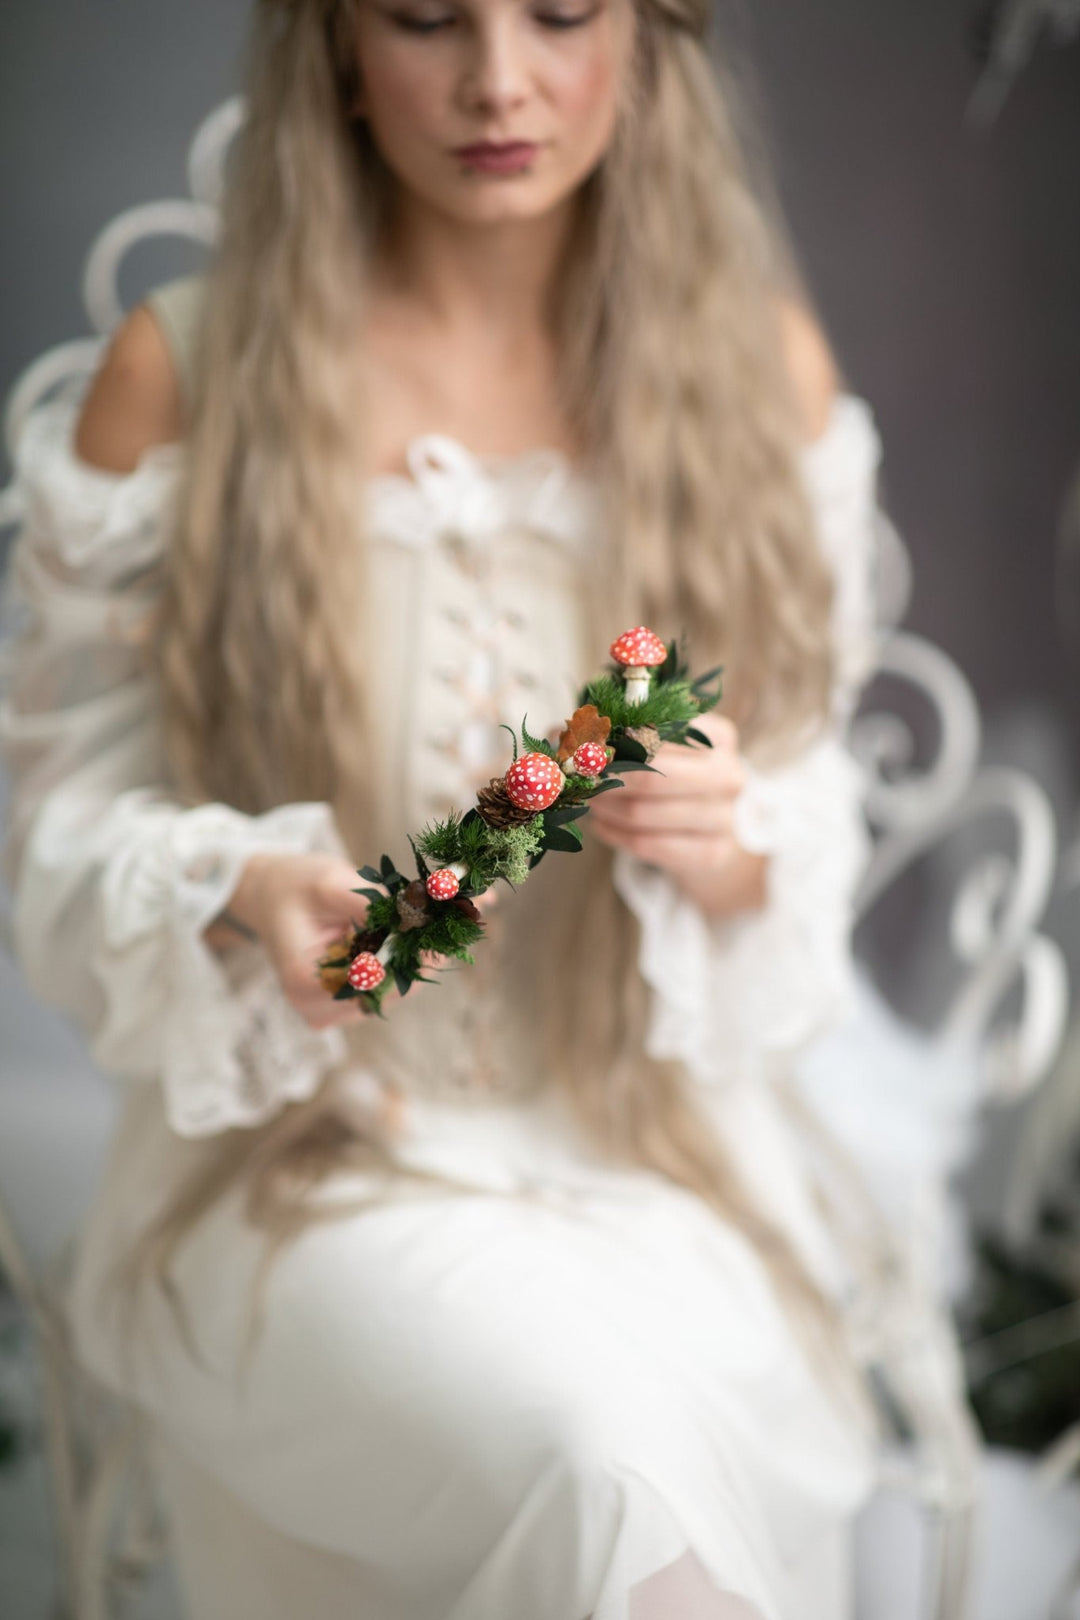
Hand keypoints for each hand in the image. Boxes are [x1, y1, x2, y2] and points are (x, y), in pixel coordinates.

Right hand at [206, 851, 499, 1028]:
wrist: (270, 896)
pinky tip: (444, 922)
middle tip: (479, 908)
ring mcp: (336, 1012)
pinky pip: (393, 981)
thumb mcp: (330, 882)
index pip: (377, 975)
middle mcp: (321, 1008)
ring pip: (400, 985)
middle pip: (395, 985)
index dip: (419, 952)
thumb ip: (374, 901)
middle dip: (435, 945)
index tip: (457, 923)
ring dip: (432, 948)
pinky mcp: (351, 1003)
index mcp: (306, 983)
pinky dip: (417, 952)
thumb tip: (427, 908)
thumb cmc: (294, 884)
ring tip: (469, 909)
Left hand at [586, 713, 769, 916]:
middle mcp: (729, 773)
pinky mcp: (710, 853)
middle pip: (651, 775)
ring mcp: (724, 817)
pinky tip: (600, 826)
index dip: (613, 738)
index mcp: (718, 735)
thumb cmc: (674, 783)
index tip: (580, 745)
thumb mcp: (655, 752)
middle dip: (604, 778)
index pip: (658, 730)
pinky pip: (646, 844)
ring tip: (586, 802)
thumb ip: (613, 735)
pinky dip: (614, 834)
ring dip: (603, 808)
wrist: (709, 838)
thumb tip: (555, 734)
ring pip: (642, 813)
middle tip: (576, 779)